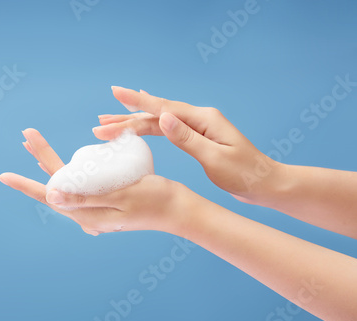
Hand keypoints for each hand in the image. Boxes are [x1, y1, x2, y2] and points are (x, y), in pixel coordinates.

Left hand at [0, 128, 192, 235]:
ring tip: (36, 144)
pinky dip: (70, 169)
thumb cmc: (154, 201)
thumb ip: (85, 197)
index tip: (3, 175)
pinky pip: (81, 183)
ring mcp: (97, 207)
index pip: (49, 197)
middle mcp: (88, 213)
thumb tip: (50, 196)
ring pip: (67, 183)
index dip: (25, 185)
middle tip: (27, 135)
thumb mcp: (121, 197)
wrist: (179, 209)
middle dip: (40, 159)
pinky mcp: (106, 199)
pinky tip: (66, 161)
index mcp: (87, 214)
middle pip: (56, 184)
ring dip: (51, 163)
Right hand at [93, 86, 285, 204]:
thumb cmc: (244, 174)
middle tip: (100, 121)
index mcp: (203, 119)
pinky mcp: (196, 136)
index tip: (115, 93)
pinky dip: (149, 125)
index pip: (163, 109)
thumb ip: (187, 138)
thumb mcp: (215, 158)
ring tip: (109, 122)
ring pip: (158, 121)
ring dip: (133, 122)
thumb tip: (164, 117)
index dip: (137, 102)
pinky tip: (140, 118)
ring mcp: (197, 126)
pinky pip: (166, 128)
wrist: (264, 182)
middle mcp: (198, 117)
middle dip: (127, 117)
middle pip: (156, 114)